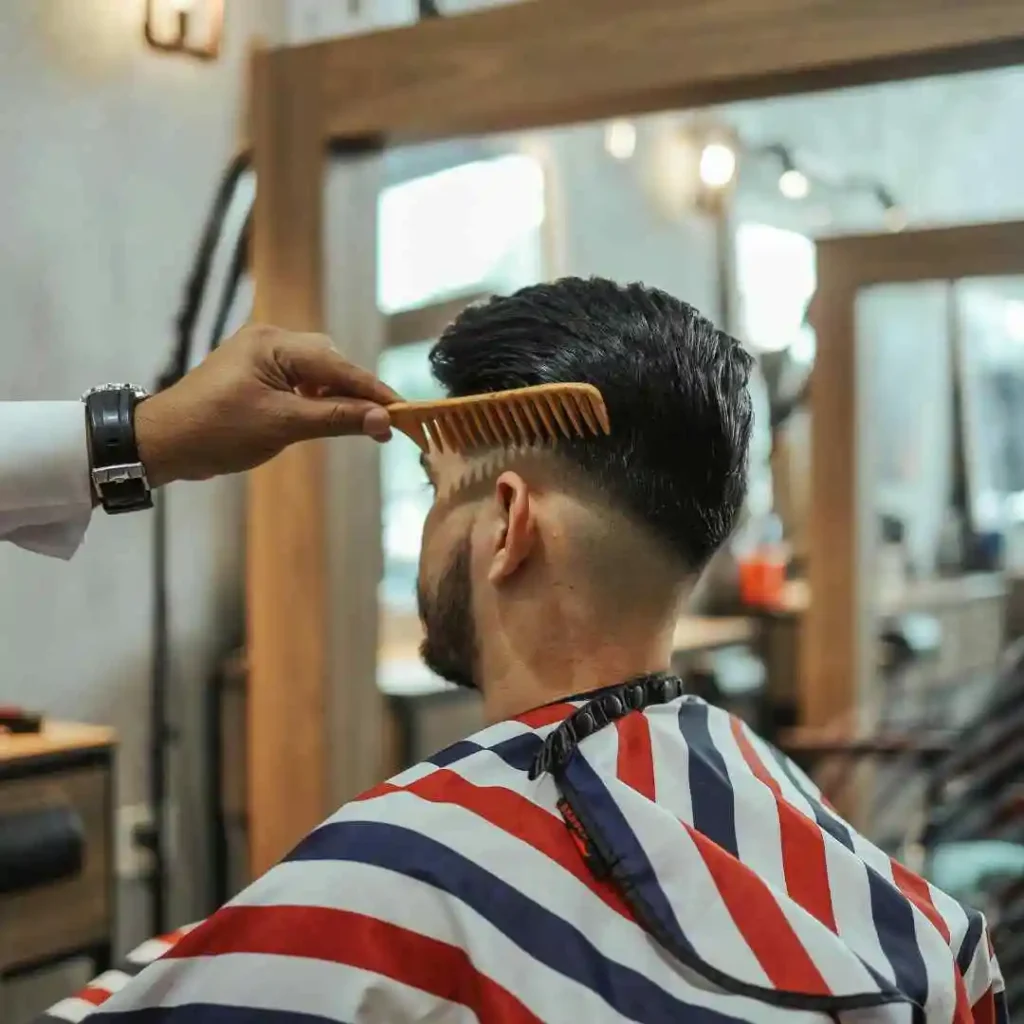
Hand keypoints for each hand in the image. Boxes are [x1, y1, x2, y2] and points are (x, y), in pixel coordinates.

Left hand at [134, 324, 400, 486]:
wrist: (163, 442)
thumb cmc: (217, 431)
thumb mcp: (283, 426)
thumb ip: (337, 418)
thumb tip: (383, 420)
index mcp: (274, 344)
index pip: (339, 366)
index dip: (374, 392)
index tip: (405, 412)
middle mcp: (271, 340)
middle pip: (332, 363)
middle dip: (358, 393)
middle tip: (384, 425)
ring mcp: (262, 356)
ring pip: (318, 373)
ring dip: (339, 398)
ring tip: (360, 425)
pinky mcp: (257, 374)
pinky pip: (300, 382)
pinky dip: (318, 400)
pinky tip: (328, 419)